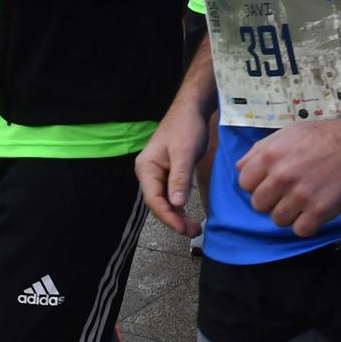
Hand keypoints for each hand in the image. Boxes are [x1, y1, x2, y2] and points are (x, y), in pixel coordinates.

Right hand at [137, 99, 211, 236]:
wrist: (191, 109)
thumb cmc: (186, 127)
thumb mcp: (184, 152)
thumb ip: (180, 178)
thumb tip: (176, 205)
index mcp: (146, 168)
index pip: (154, 199)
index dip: (167, 217)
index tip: (182, 229)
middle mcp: (148, 173)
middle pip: (158, 203)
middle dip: (173, 219)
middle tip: (193, 231)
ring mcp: (157, 173)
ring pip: (164, 201)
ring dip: (177, 215)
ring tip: (193, 228)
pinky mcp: (168, 173)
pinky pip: (171, 194)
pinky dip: (179, 206)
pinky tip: (188, 215)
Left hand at [236, 114, 340, 236]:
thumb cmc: (324, 136)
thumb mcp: (288, 133)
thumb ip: (260, 149)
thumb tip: (240, 168)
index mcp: (271, 156)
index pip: (244, 183)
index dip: (256, 184)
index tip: (269, 183)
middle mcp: (282, 176)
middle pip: (259, 204)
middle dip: (271, 200)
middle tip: (287, 193)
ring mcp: (301, 195)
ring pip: (278, 220)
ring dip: (289, 214)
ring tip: (303, 202)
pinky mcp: (320, 211)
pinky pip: (300, 230)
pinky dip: (306, 224)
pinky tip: (314, 211)